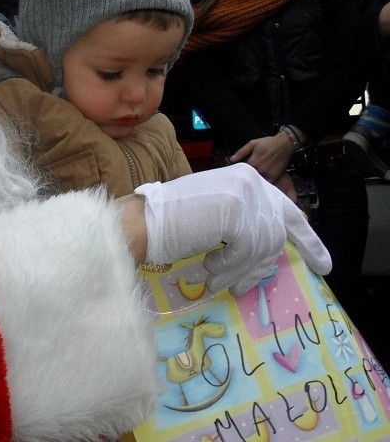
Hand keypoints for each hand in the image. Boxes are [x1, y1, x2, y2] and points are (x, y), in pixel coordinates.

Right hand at [136, 163, 330, 295]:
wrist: (141, 221)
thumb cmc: (170, 223)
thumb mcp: (218, 217)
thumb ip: (246, 224)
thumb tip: (273, 254)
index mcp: (247, 178)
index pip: (288, 211)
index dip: (308, 240)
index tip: (323, 265)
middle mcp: (251, 180)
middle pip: (276, 235)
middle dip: (259, 267)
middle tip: (241, 288)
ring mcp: (244, 194)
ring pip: (263, 246)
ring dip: (240, 270)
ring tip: (217, 279)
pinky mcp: (236, 211)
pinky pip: (247, 251)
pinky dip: (229, 267)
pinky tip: (210, 267)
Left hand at [229, 134, 293, 183]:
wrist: (285, 144)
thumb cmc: (268, 143)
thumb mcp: (253, 144)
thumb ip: (241, 152)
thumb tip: (231, 160)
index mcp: (253, 162)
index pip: (242, 172)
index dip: (238, 174)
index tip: (234, 175)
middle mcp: (260, 170)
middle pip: (249, 178)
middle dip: (244, 180)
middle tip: (239, 182)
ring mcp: (268, 175)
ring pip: (257, 183)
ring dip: (253, 183)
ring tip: (248, 184)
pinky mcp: (274, 177)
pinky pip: (266, 184)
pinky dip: (262, 185)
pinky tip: (258, 185)